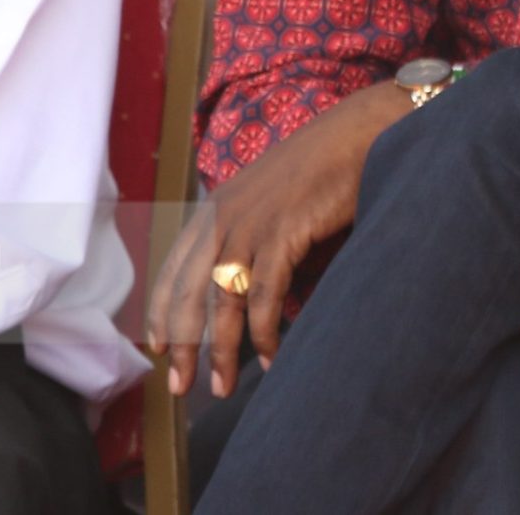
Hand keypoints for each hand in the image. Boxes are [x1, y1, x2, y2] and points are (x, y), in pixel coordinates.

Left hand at [147, 83, 409, 397]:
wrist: (360, 133)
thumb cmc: (324, 166)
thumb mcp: (272, 198)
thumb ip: (252, 236)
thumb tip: (246, 287)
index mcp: (215, 207)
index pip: (172, 271)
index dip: (162, 315)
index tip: (158, 350)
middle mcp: (223, 216)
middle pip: (187, 294)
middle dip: (183, 347)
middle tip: (181, 387)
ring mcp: (251, 225)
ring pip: (221, 303)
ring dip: (221, 352)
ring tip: (223, 387)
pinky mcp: (282, 234)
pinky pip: (263, 297)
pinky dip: (265, 334)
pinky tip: (272, 356)